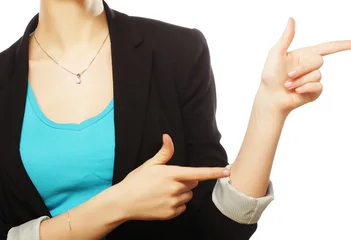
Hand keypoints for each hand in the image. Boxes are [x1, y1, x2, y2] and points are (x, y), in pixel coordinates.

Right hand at [115, 134, 229, 220]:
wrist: (123, 202)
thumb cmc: (136, 181)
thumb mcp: (150, 164)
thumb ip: (164, 152)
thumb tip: (168, 137)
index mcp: (172, 174)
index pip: (198, 173)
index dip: (214, 172)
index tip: (227, 172)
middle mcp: (175, 189)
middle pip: (193, 183)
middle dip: (186, 181)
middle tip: (169, 180)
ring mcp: (173, 203)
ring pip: (188, 196)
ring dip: (181, 193)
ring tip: (163, 191)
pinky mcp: (170, 214)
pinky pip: (182, 208)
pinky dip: (176, 205)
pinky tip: (163, 201)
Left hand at [259, 17, 350, 115]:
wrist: (270, 97)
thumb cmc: (270, 75)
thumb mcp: (277, 52)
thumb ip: (287, 37)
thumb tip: (292, 19)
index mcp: (304, 54)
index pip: (328, 48)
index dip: (343, 45)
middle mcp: (311, 66)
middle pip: (319, 61)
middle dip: (303, 68)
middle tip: (288, 75)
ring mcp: (314, 79)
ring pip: (317, 75)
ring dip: (300, 81)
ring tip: (288, 85)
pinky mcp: (315, 92)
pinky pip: (318, 86)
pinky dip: (305, 88)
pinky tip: (296, 92)